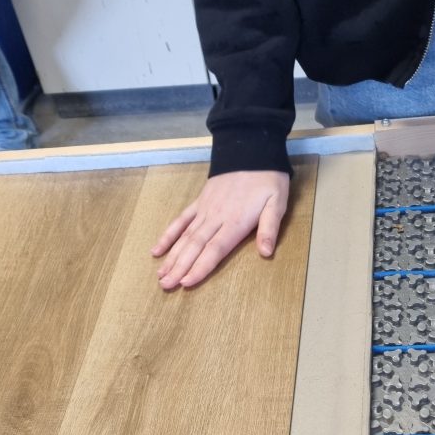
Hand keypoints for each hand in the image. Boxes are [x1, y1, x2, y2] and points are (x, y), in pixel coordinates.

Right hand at [152, 170, 289, 288]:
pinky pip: (181, 220)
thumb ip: (269, 228)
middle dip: (179, 268)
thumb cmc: (267, 179)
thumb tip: (266, 253)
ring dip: (172, 257)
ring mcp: (204, 210)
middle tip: (166, 286)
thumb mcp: (276, 203)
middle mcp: (215, 218)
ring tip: (160, 275)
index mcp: (234, 222)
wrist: (250, 148)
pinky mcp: (200, 202)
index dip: (200, 267)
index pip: (214, 250)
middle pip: (194, 247)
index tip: (186, 283)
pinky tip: (157, 249)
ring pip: (185, 236)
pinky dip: (168, 235)